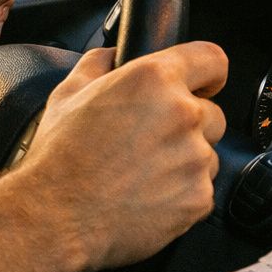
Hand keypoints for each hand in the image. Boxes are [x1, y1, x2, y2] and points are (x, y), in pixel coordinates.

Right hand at [10, 42, 227, 271]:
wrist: (59, 216)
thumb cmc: (61, 157)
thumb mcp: (68, 93)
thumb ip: (99, 64)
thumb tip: (113, 56)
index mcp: (153, 79)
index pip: (212, 60)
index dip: (208, 73)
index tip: (203, 84)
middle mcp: (182, 114)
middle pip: (211, 113)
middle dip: (188, 124)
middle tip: (149, 140)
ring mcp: (195, 158)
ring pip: (206, 153)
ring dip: (184, 160)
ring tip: (142, 172)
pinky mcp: (199, 197)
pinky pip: (201, 189)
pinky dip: (180, 192)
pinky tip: (146, 194)